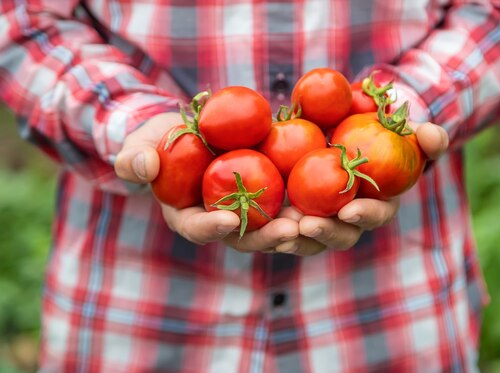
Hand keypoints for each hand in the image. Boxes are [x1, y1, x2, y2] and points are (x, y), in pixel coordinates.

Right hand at [113, 112, 298, 249]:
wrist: (191, 134)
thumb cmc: (161, 142)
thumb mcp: (141, 145)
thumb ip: (135, 158)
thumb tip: (143, 165)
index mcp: (189, 217)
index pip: (197, 229)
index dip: (210, 228)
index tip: (227, 219)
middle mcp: (223, 223)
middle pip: (246, 238)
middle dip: (267, 237)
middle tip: (288, 230)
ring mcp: (250, 214)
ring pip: (275, 231)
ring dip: (297, 230)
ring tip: (315, 220)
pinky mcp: (272, 200)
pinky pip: (294, 209)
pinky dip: (311, 208)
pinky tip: (330, 201)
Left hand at [274, 122, 448, 255]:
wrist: (338, 126)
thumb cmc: (374, 128)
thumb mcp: (399, 128)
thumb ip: (422, 135)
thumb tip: (434, 137)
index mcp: (376, 203)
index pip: (375, 216)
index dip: (366, 216)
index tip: (350, 209)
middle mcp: (347, 219)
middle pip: (340, 237)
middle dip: (325, 234)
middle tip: (308, 225)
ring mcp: (318, 220)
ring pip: (307, 241)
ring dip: (294, 239)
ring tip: (279, 232)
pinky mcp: (290, 216)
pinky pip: (278, 228)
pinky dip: (267, 229)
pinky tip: (254, 223)